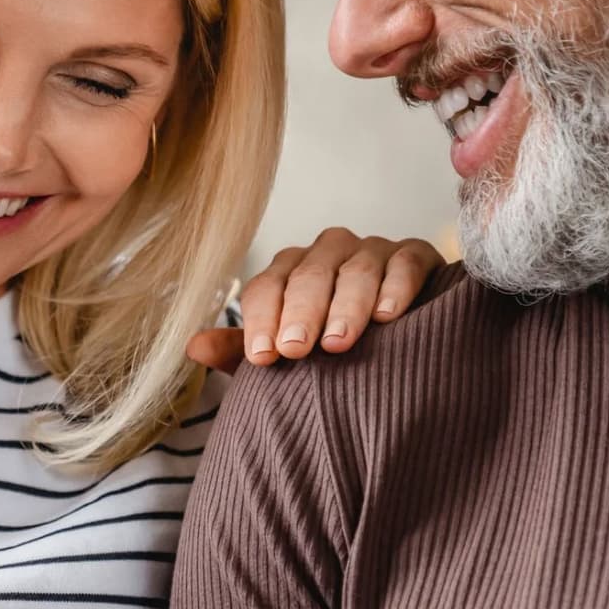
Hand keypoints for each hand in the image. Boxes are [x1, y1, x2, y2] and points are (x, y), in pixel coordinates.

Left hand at [189, 228, 445, 372]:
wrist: (404, 345)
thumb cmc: (333, 346)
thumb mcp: (288, 352)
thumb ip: (242, 351)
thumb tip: (193, 346)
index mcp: (290, 272)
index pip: (266, 288)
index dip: (260, 321)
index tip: (262, 358)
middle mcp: (327, 253)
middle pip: (307, 276)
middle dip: (300, 313)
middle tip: (297, 349)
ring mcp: (372, 251)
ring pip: (355, 270)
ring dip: (345, 306)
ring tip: (338, 342)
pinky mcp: (415, 255)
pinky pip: (405, 263)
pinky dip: (395, 287)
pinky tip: (387, 316)